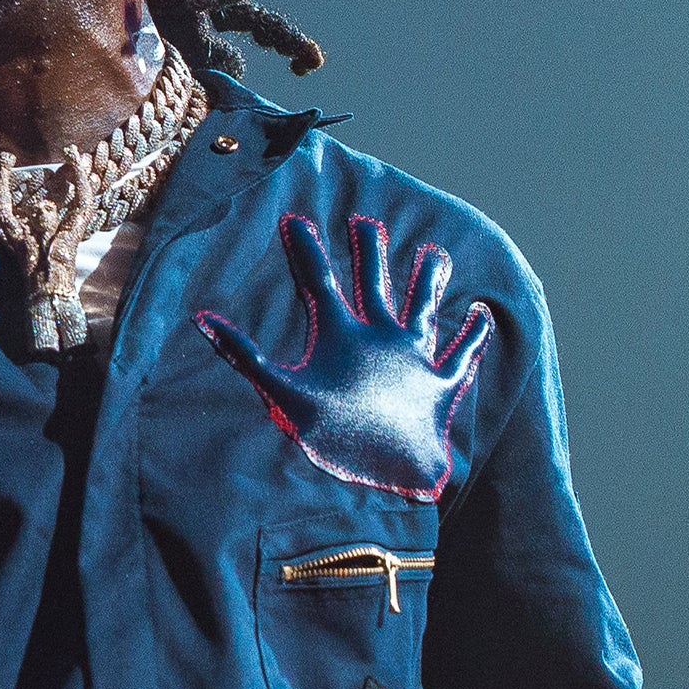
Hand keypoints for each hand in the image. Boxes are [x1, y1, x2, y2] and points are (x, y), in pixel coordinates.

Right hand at [196, 216, 491, 499]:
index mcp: (342, 333)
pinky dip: (473, 334)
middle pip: (374, 280)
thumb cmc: (330, 435)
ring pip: (423, 305)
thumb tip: (205, 320)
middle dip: (368, 248)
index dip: (305, 249)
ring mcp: (414, 355)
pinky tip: (483, 314)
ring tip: (435, 254)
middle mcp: (382, 334)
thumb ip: (244, 355)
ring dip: (428, 278)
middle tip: (364, 222)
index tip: (297, 219)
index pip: (318, 280)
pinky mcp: (440, 382)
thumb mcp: (281, 394)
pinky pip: (461, 353)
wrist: (385, 469)